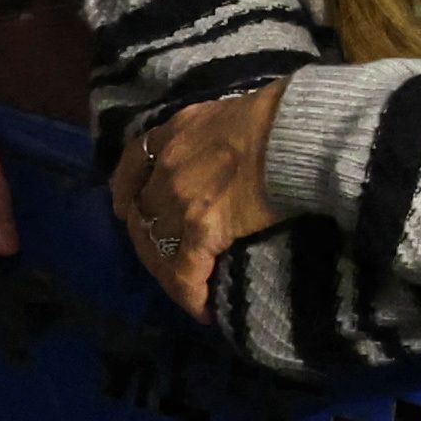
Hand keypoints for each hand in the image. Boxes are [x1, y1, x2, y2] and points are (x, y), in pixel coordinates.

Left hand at [113, 84, 288, 319]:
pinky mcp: (204, 229)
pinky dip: (191, 295)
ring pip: (159, 249)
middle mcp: (168, 168)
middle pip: (143, 215)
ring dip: (168, 276)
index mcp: (174, 134)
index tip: (125, 209)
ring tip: (185, 293)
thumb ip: (214, 132)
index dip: (124, 190)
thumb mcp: (231, 111)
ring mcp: (182, 201)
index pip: (134, 163)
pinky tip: (204, 310)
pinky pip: (186, 272)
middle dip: (148, 243)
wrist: (296, 131)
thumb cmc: (279, 115)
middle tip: (165, 264)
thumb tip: (228, 148)